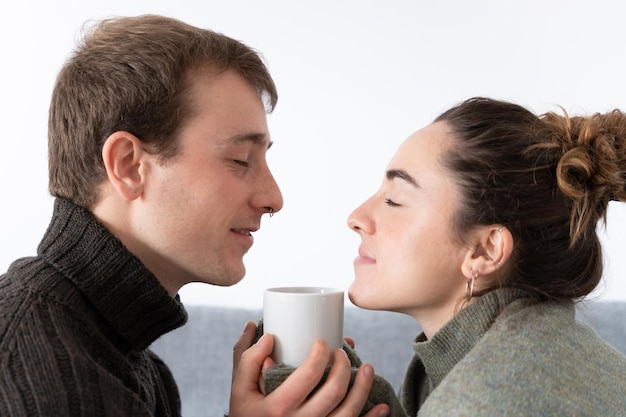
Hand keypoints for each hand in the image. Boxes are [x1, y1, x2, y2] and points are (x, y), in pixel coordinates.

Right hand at [230, 321, 389, 416]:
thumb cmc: (246, 413)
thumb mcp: (239, 388)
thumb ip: (247, 357)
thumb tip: (265, 331)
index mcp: (278, 406)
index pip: (309, 375)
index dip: (321, 354)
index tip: (323, 342)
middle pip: (334, 392)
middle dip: (344, 366)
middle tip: (342, 353)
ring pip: (349, 413)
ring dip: (363, 388)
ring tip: (368, 368)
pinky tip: (381, 405)